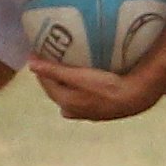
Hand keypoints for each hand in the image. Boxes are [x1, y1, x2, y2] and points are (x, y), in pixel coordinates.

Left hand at [25, 58, 164, 120]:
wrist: (135, 97)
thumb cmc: (105, 86)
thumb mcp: (77, 76)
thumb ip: (54, 71)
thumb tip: (30, 64)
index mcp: (64, 102)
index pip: (46, 83)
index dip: (40, 67)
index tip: (36, 52)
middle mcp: (72, 111)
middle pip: (56, 89)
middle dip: (51, 75)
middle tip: (50, 57)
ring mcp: (86, 112)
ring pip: (69, 95)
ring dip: (65, 82)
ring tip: (66, 66)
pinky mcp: (99, 110)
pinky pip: (82, 96)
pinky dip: (78, 87)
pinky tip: (84, 80)